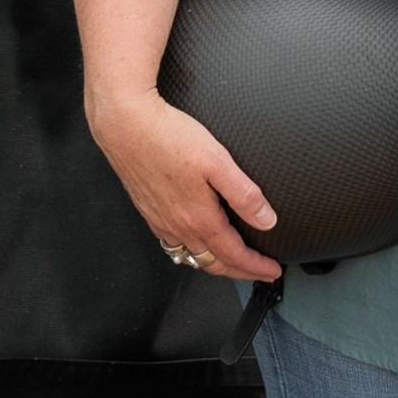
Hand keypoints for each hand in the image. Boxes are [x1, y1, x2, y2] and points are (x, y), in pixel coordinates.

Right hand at [85, 86, 281, 280]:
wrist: (125, 124)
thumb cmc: (168, 136)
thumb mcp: (217, 161)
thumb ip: (244, 194)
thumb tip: (266, 220)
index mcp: (199, 218)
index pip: (234, 255)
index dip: (256, 267)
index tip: (272, 270)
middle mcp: (178, 226)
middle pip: (213, 264)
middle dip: (240, 272)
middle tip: (258, 273)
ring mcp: (160, 221)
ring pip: (190, 257)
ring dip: (214, 265)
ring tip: (230, 262)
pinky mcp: (147, 211)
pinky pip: (172, 245)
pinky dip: (189, 252)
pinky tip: (193, 241)